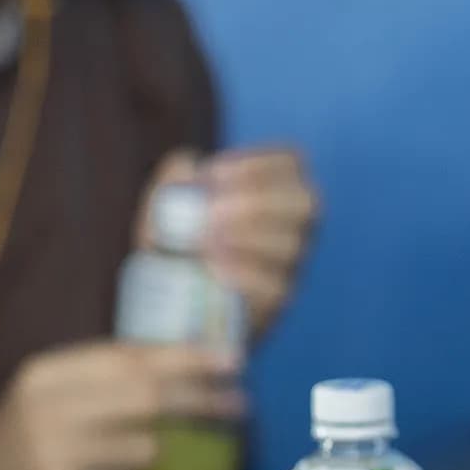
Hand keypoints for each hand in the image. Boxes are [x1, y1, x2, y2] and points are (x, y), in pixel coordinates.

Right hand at [0, 339, 244, 469]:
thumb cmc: (17, 442)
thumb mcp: (46, 394)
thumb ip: (104, 379)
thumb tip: (186, 368)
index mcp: (46, 375)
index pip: (130, 359)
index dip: (187, 359)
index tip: (232, 360)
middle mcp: (49, 411)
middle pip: (146, 398)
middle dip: (200, 399)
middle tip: (238, 405)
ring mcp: (55, 460)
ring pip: (144, 451)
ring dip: (147, 456)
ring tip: (113, 462)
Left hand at [146, 146, 317, 337]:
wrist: (164, 308)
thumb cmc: (174, 245)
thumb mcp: (167, 203)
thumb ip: (176, 175)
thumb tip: (189, 167)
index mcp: (274, 191)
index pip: (291, 162)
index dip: (258, 163)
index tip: (213, 175)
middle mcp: (293, 226)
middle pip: (305, 202)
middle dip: (257, 200)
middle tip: (212, 211)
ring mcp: (290, 267)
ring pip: (292, 246)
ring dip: (246, 237)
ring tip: (205, 242)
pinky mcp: (276, 304)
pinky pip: (275, 287)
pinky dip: (243, 273)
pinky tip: (213, 267)